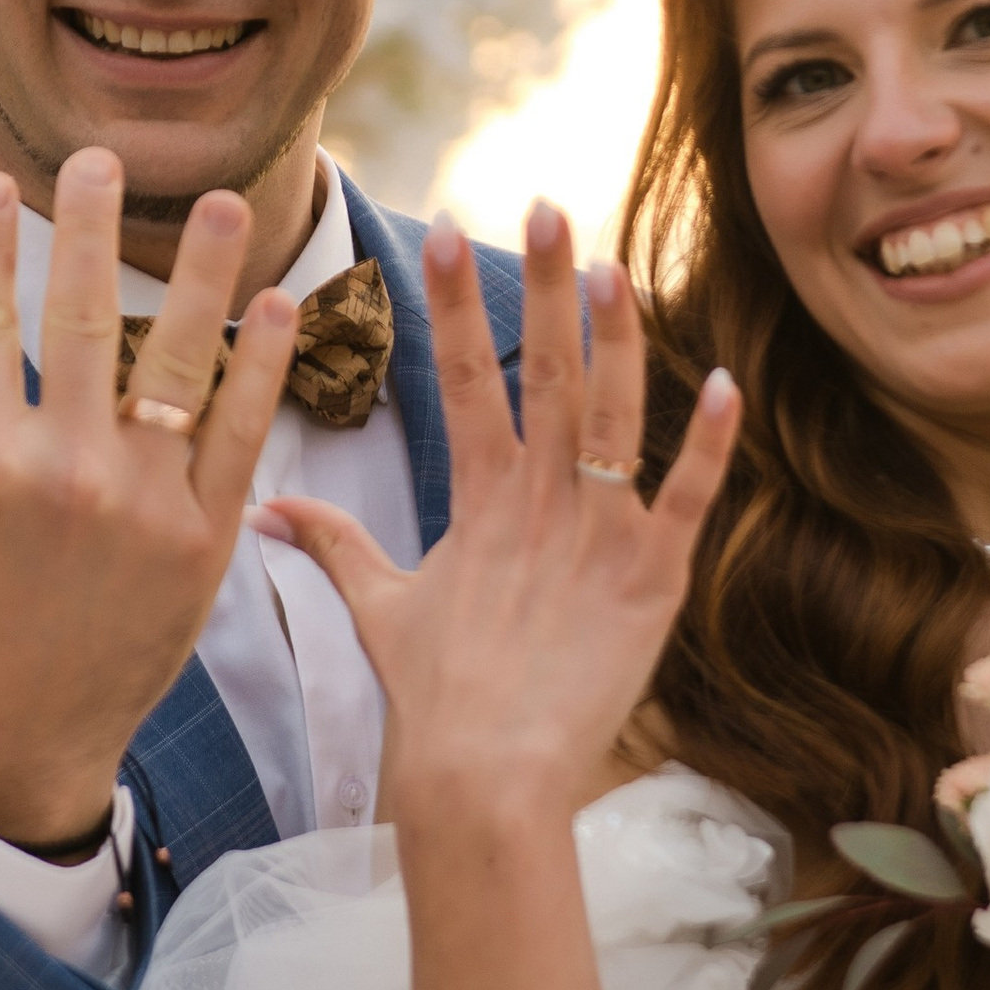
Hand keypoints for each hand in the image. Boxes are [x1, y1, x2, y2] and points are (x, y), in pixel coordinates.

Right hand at [0, 151, 295, 846]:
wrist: (20, 745)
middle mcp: (64, 472)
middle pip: (83, 319)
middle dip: (88, 228)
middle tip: (98, 157)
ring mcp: (143, 504)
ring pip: (176, 364)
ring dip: (200, 275)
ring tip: (216, 202)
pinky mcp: (204, 539)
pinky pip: (240, 434)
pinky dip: (263, 367)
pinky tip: (281, 304)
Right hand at [256, 200, 739, 824]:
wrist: (484, 782)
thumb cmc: (434, 701)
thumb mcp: (381, 608)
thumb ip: (334, 544)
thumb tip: (264, 507)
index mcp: (476, 502)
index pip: (463, 380)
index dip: (452, 303)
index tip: (437, 230)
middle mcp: (536, 505)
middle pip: (543, 375)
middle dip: (542, 287)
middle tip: (546, 207)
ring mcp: (596, 539)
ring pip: (612, 418)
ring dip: (617, 340)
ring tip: (615, 265)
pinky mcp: (651, 582)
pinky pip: (686, 499)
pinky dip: (707, 443)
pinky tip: (725, 382)